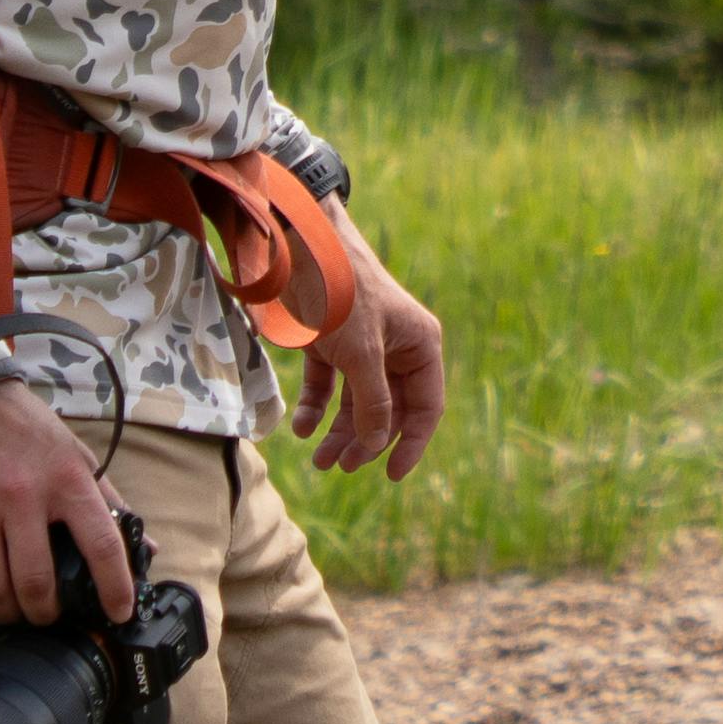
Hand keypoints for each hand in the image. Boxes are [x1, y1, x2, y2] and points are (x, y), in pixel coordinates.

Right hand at [0, 379, 143, 635]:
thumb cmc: (26, 433)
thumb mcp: (76, 456)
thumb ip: (109, 504)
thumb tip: (148, 549)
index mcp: (67, 479)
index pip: (102, 545)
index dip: (115, 587)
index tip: (119, 614)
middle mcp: (22, 493)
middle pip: (36, 582)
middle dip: (44, 613)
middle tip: (44, 614)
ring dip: (4, 611)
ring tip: (11, 609)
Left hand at [289, 258, 449, 487]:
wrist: (297, 248)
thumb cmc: (341, 294)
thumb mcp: (362, 352)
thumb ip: (374, 402)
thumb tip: (379, 445)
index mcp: (419, 344)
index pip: (425, 406)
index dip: (412, 443)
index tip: (391, 475)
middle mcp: (394, 348)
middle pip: (388, 409)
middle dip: (367, 440)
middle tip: (341, 465)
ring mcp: (360, 346)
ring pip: (356, 402)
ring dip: (339, 432)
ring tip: (320, 460)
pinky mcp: (328, 343)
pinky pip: (327, 386)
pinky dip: (316, 407)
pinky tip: (303, 427)